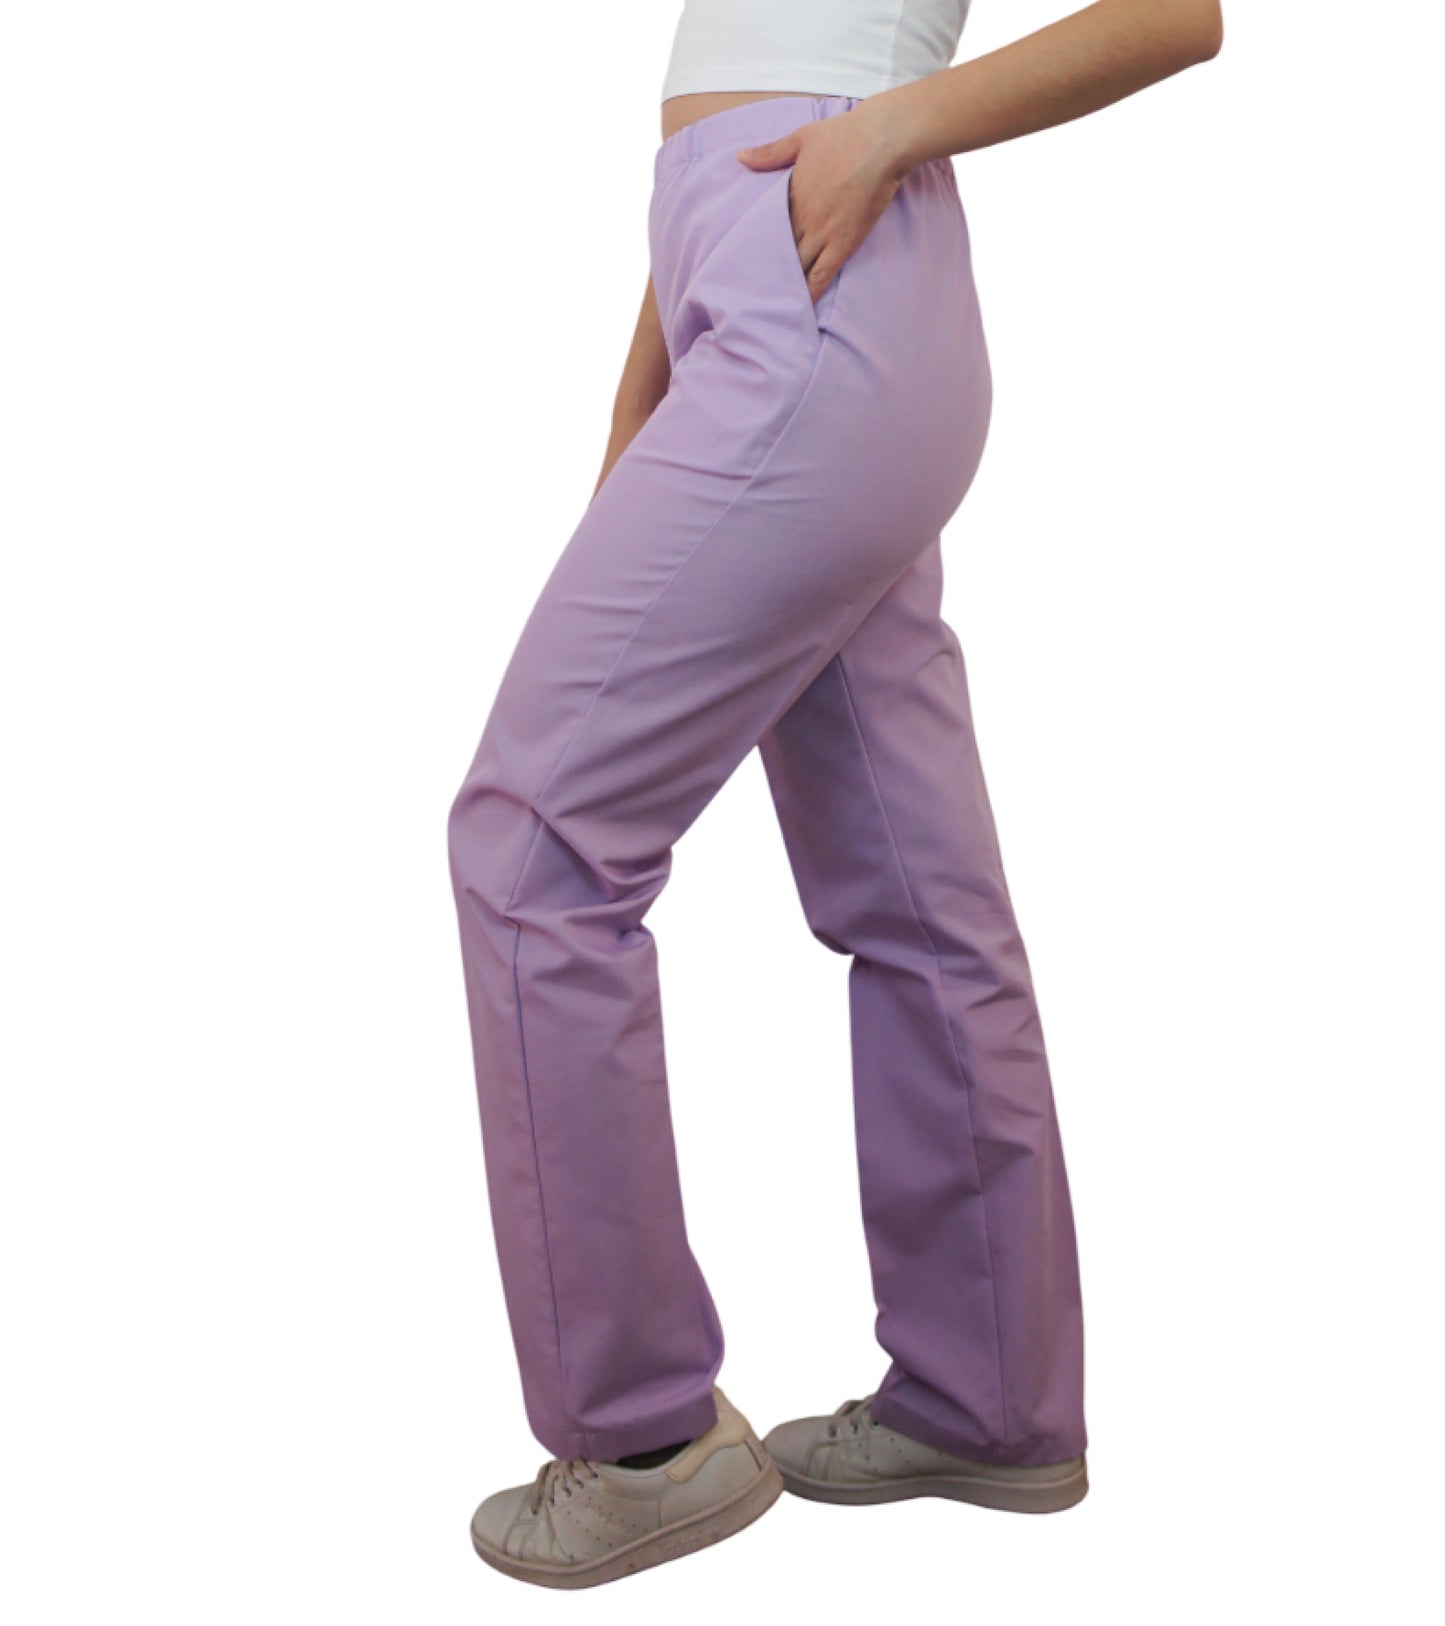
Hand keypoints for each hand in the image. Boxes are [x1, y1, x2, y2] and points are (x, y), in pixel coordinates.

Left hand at [736, 104, 909, 299]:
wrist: (881, 140)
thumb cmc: (843, 135)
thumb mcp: (800, 138)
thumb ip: (769, 153)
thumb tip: (740, 156)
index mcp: (789, 196)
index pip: (765, 229)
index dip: (754, 247)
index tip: (740, 262)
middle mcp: (802, 220)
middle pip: (777, 253)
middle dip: (765, 273)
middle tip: (749, 294)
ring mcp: (823, 234)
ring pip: (797, 269)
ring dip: (785, 287)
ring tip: (770, 308)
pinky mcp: (844, 243)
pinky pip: (823, 275)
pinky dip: (811, 293)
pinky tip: (802, 308)